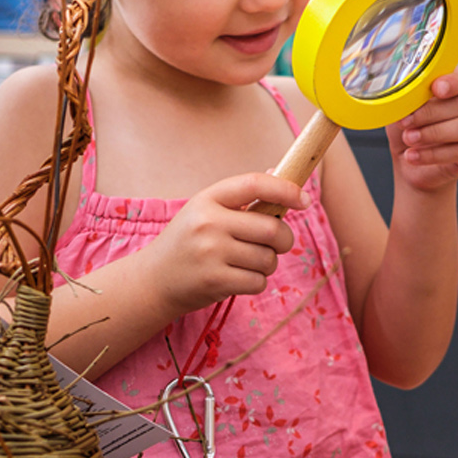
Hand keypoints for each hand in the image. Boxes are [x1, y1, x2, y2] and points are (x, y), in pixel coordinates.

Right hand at [139, 172, 305, 315]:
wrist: (152, 280)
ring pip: (268, 259)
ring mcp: (210, 252)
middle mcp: (208, 223)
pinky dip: (257, 282)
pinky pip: (258, 281)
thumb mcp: (206, 210)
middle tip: (278, 244)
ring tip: (248, 263)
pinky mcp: (214, 281)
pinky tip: (238, 278)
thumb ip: (242, 197)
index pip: (255, 184)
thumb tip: (282, 175)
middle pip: (272, 228)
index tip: (305, 200)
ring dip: (268, 264)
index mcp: (208, 198)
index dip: (286, 190)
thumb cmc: (188, 242)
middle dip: (284, 239)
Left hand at [386, 66, 457, 191]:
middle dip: (431, 113)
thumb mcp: (401, 110)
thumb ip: (405, 99)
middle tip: (406, 123)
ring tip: (409, 139)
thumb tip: (402, 95)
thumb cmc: (408, 129)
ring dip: (435, 133)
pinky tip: (414, 156)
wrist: (408, 160)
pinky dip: (435, 155)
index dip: (452, 82)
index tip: (436, 89)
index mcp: (457, 86)